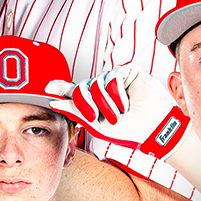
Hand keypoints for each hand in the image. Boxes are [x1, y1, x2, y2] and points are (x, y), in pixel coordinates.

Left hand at [66, 68, 186, 160]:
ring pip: (97, 83)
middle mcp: (102, 87)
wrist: (153, 129)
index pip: (74, 91)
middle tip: (94, 117)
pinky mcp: (128, 71)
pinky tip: (125, 104)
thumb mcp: (97, 125)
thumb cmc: (128, 130)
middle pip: (82, 88)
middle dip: (86, 103)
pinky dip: (116, 94)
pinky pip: (112, 77)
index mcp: (94, 101)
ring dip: (106, 103)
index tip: (47, 88)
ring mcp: (115, 78)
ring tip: (119, 114)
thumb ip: (76, 111)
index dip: (61, 88)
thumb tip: (54, 101)